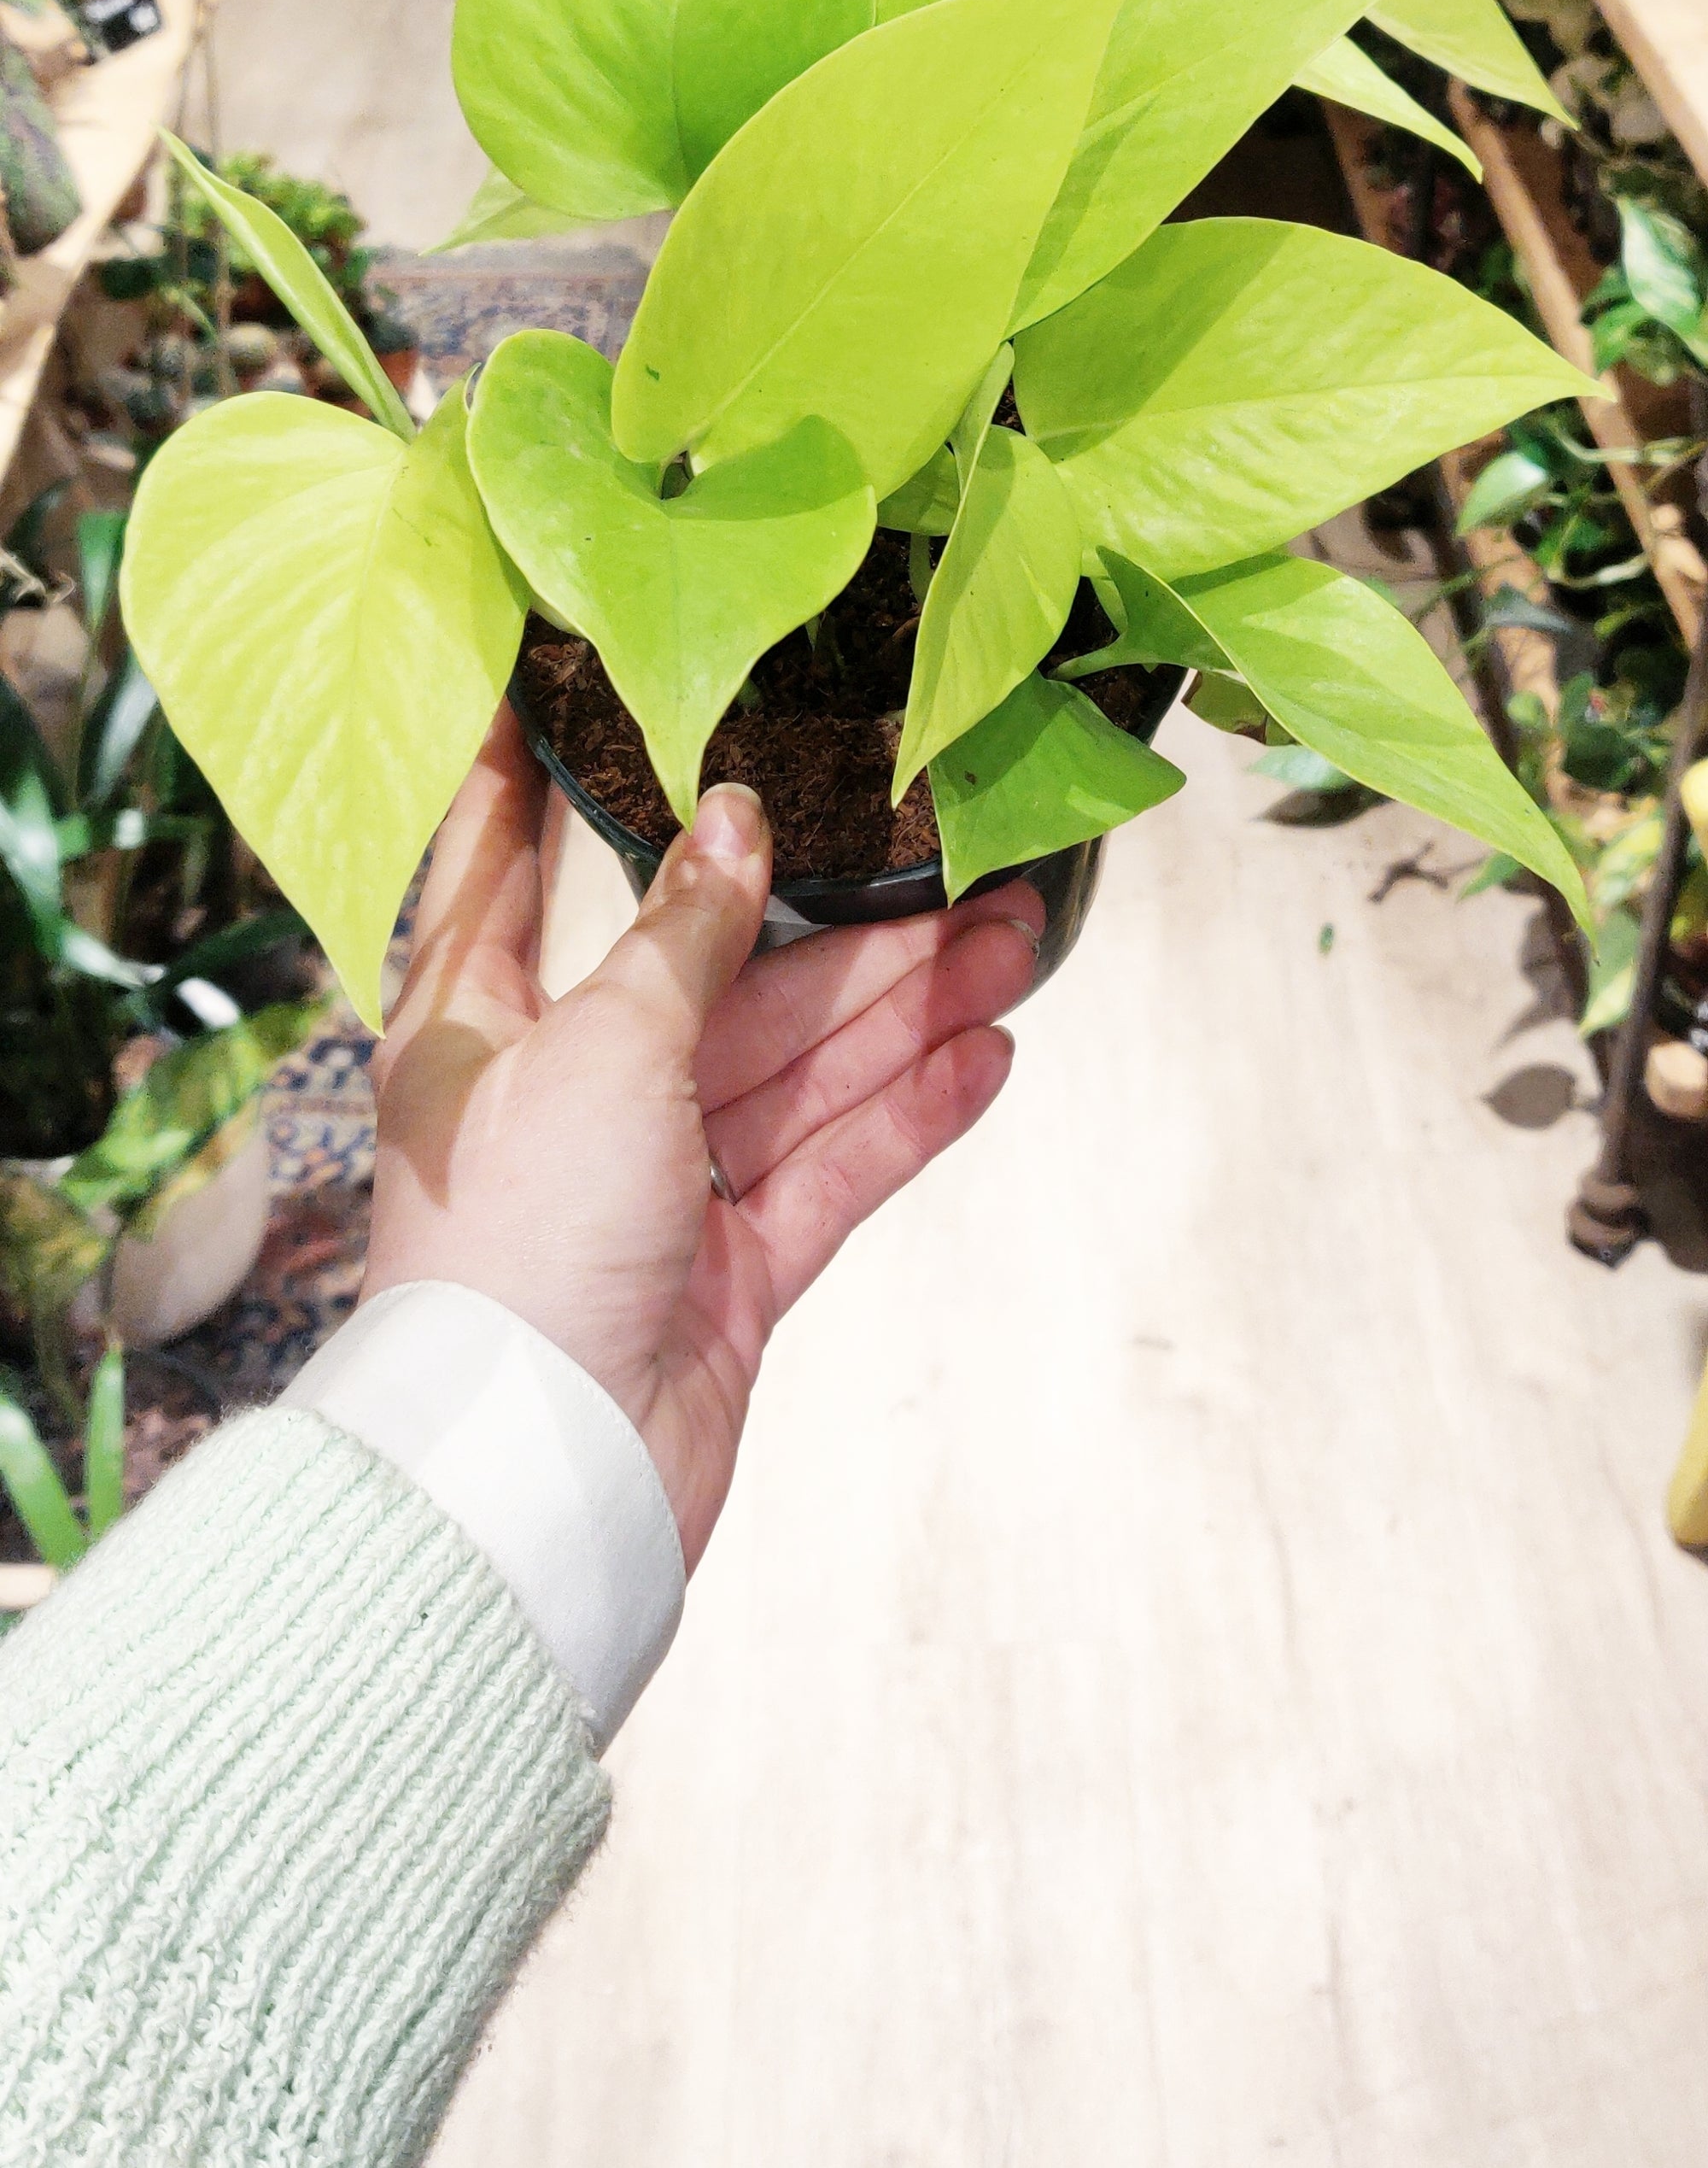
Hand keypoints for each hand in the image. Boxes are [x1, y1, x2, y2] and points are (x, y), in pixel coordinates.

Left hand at [365, 710, 1041, 1568]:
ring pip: (793, 1071)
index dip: (533, 785)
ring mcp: (651, 1190)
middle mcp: (564, 1095)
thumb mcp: (599, 1044)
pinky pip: (828, 1172)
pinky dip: (905, 1117)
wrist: (543, 1474)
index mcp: (480, 1026)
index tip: (559, 692)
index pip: (503, 874)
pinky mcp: (722, 1275)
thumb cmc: (521, 1243)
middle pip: (714, 979)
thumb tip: (733, 818)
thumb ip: (681, 933)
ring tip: (1016, 938)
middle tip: (958, 856)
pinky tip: (986, 1058)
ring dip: (904, 1007)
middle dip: (840, 923)